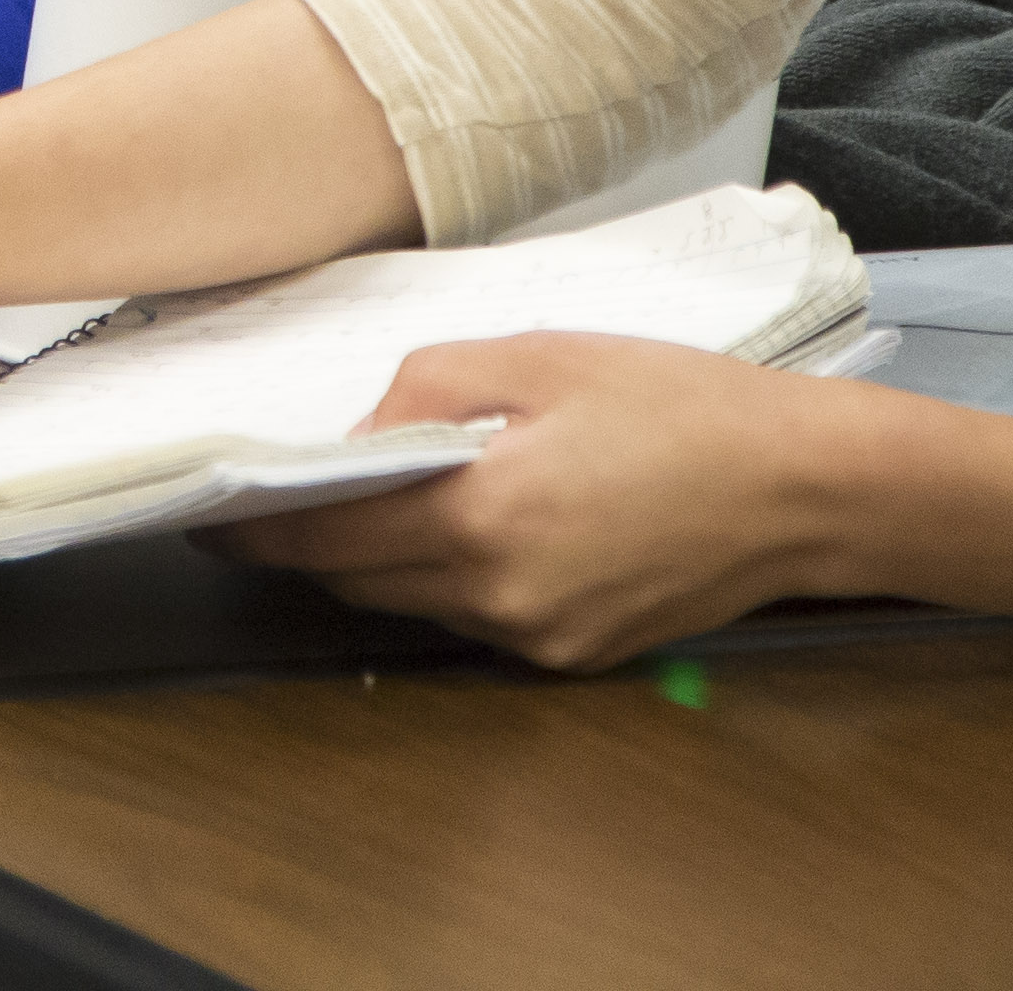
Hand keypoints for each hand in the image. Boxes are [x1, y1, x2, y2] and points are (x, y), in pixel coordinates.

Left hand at [199, 333, 879, 668]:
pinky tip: (468, 521)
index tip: (208, 515)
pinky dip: (452, 574)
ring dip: (382, 555)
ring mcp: (541, 637)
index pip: (328, 535)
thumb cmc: (685, 408)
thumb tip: (359, 426)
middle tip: (271, 496)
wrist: (804, 489)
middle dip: (312, 539)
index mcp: (484, 518)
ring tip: (369, 494)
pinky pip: (476, 616)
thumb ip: (428, 388)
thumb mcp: (540, 356)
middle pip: (360, 578)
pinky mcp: (576, 656)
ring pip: (414, 601)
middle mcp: (503, 596)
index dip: (258, 526)